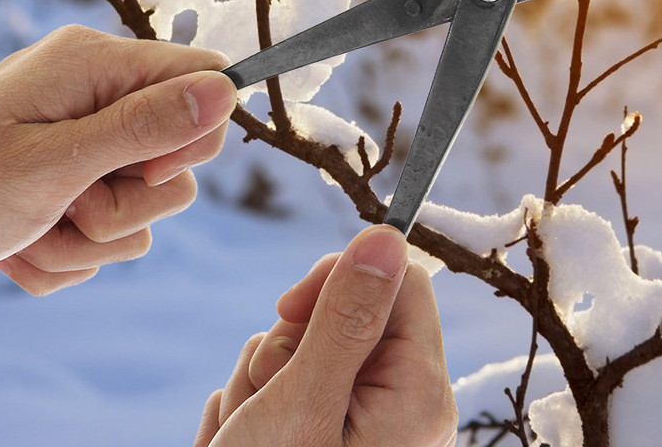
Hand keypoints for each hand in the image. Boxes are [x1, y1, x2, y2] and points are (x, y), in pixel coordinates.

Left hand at [0, 25, 237, 294]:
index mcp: (98, 66)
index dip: (197, 130)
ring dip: (97, 235)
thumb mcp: (53, 160)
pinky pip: (117, 234)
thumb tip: (227, 91)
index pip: (206, 77)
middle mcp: (102, 98)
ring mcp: (92, 145)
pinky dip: (72, 252)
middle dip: (136, 199)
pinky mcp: (81, 186)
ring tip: (37, 228)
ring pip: (152, 205)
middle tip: (76, 201)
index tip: (149, 169)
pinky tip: (24, 244)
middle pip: (186, 152)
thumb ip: (145, 126)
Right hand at [194, 225, 457, 446]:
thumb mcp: (306, 401)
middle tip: (271, 398)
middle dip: (290, 342)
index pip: (401, 281)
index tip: (290, 306)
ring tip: (249, 435)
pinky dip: (255, 404)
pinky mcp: (322, 429)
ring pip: (304, 343)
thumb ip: (349, 315)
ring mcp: (357, 419)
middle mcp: (399, 402)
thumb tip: (387, 234)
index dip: (343, 277)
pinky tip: (244, 442)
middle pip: (345, 312)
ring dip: (263, 378)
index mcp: (417, 390)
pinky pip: (284, 379)